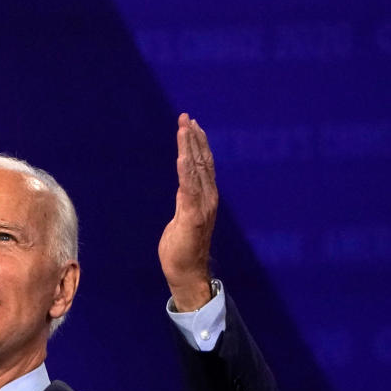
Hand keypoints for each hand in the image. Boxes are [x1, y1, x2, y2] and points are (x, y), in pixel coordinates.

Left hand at [158, 113, 217, 310]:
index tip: (190, 124)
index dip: (198, 144)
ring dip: (190, 147)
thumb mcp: (182, 219)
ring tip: (184, 127)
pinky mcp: (192, 216)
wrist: (186, 273)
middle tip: (185, 117)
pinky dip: (186, 169)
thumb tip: (184, 191)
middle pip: (202, 161)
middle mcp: (208, 199)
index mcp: (205, 198)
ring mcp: (202, 207)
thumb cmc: (182, 249)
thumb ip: (185, 202)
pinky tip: (182, 154)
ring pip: (197, 169)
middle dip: (193, 138)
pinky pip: (188, 187)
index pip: (203, 165)